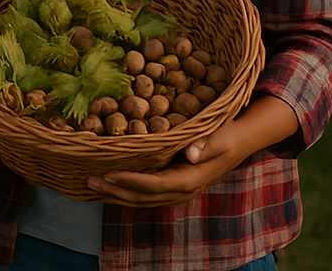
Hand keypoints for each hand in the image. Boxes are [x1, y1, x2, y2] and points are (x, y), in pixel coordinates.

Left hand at [86, 96, 298, 207]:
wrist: (241, 139)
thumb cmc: (230, 133)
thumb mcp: (223, 135)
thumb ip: (208, 144)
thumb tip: (190, 153)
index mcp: (193, 177)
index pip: (157, 185)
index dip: (132, 182)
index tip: (109, 175)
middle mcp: (183, 188)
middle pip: (146, 196)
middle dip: (117, 191)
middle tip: (89, 180)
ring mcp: (177, 188)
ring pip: (143, 198)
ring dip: (117, 194)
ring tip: (91, 185)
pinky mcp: (173, 182)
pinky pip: (146, 192)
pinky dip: (126, 191)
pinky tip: (108, 184)